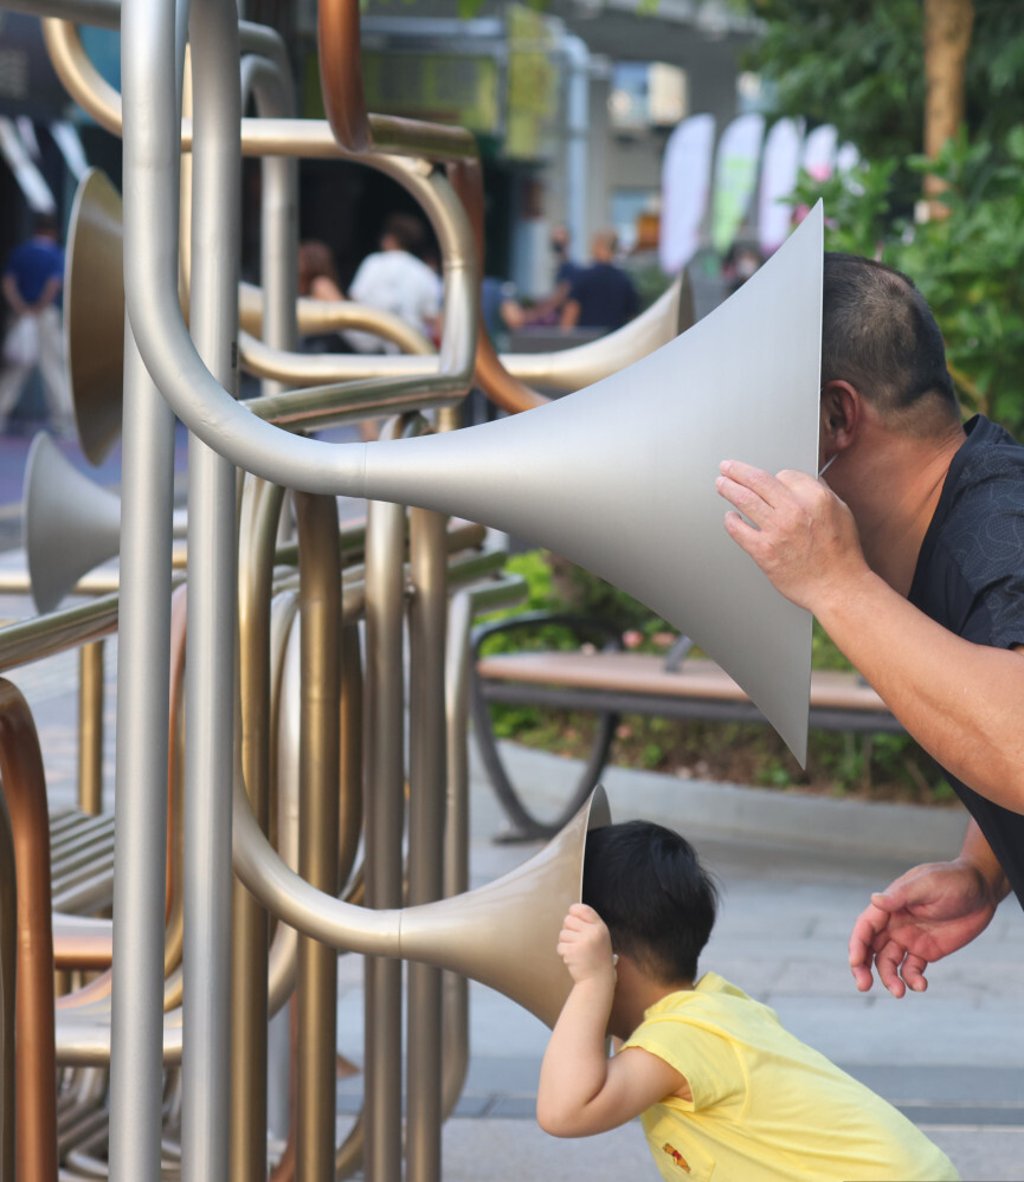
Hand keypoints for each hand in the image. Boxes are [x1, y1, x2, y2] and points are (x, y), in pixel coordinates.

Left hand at [556, 903, 616, 986]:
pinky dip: (563, 952)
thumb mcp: (600, 937)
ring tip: (576, 951)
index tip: (574, 919)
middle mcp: (592, 932)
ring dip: (565, 942)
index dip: (574, 912)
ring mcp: (582, 942)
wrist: (598, 980)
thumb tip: (571, 912)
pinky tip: (573, 958)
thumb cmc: (597, 958)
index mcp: (600, 927)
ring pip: (562, 933)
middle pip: (568, 919)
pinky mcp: (572, 951)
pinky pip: (560, 945)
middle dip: (568, 929)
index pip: (583, 909)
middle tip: (576, 940)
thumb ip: (589, 924)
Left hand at [715, 460, 867, 612]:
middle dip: (737, 470)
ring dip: (728, 488)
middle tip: (727, 467)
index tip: (766, 480)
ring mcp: (777, 530)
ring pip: (744, 500)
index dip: (774, 477)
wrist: (837, 587)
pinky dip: (731, 521)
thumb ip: (820, 494)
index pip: (784, 474)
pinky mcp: (764, 551)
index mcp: (815, 497)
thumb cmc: (841, 555)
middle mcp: (795, 510)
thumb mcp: (841, 512)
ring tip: (721, 484)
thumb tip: (802, 483)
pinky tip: (730, 518)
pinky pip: (739, 531)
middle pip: (757, 480)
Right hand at [848, 859, 998, 996]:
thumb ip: (902, 895)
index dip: (857, 944)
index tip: (855, 963)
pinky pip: (912, 970)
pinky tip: (921, 986)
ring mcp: (909, 939)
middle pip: (870, 948)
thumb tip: (874, 899)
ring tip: (900, 992)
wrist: (982, 890)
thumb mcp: (928, 885)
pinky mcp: (926, 951)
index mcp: (890, 906)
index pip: (865, 927)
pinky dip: (912, 980)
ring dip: (889, 978)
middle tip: (863, 986)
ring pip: (888, 963)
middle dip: (863, 967)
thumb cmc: (952, 879)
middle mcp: (894, 924)